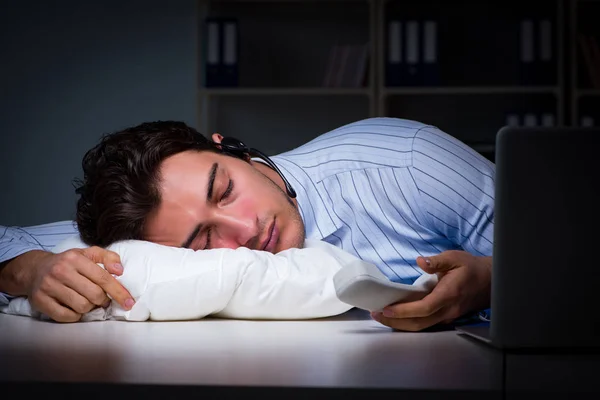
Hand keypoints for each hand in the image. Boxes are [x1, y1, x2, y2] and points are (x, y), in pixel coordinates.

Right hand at [26, 247, 134, 321]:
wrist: (34, 269)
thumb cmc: (67, 263)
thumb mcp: (87, 253)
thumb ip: (107, 257)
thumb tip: (120, 270)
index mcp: (75, 258)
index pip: (103, 278)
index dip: (119, 292)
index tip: (129, 302)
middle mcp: (61, 271)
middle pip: (94, 295)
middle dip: (102, 300)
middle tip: (100, 298)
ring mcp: (49, 286)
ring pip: (81, 306)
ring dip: (88, 307)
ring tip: (85, 300)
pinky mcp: (40, 301)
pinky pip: (66, 316)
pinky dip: (74, 315)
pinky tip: (74, 307)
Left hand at [371, 250, 491, 331]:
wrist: (490, 282)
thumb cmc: (471, 268)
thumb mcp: (455, 257)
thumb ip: (436, 261)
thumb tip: (419, 261)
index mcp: (449, 294)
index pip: (424, 308)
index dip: (404, 310)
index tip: (387, 308)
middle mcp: (448, 310)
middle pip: (419, 323)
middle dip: (396, 321)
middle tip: (376, 314)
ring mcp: (447, 316)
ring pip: (421, 326)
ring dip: (400, 323)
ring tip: (381, 316)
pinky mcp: (445, 317)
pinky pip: (425, 324)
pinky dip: (409, 322)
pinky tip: (396, 316)